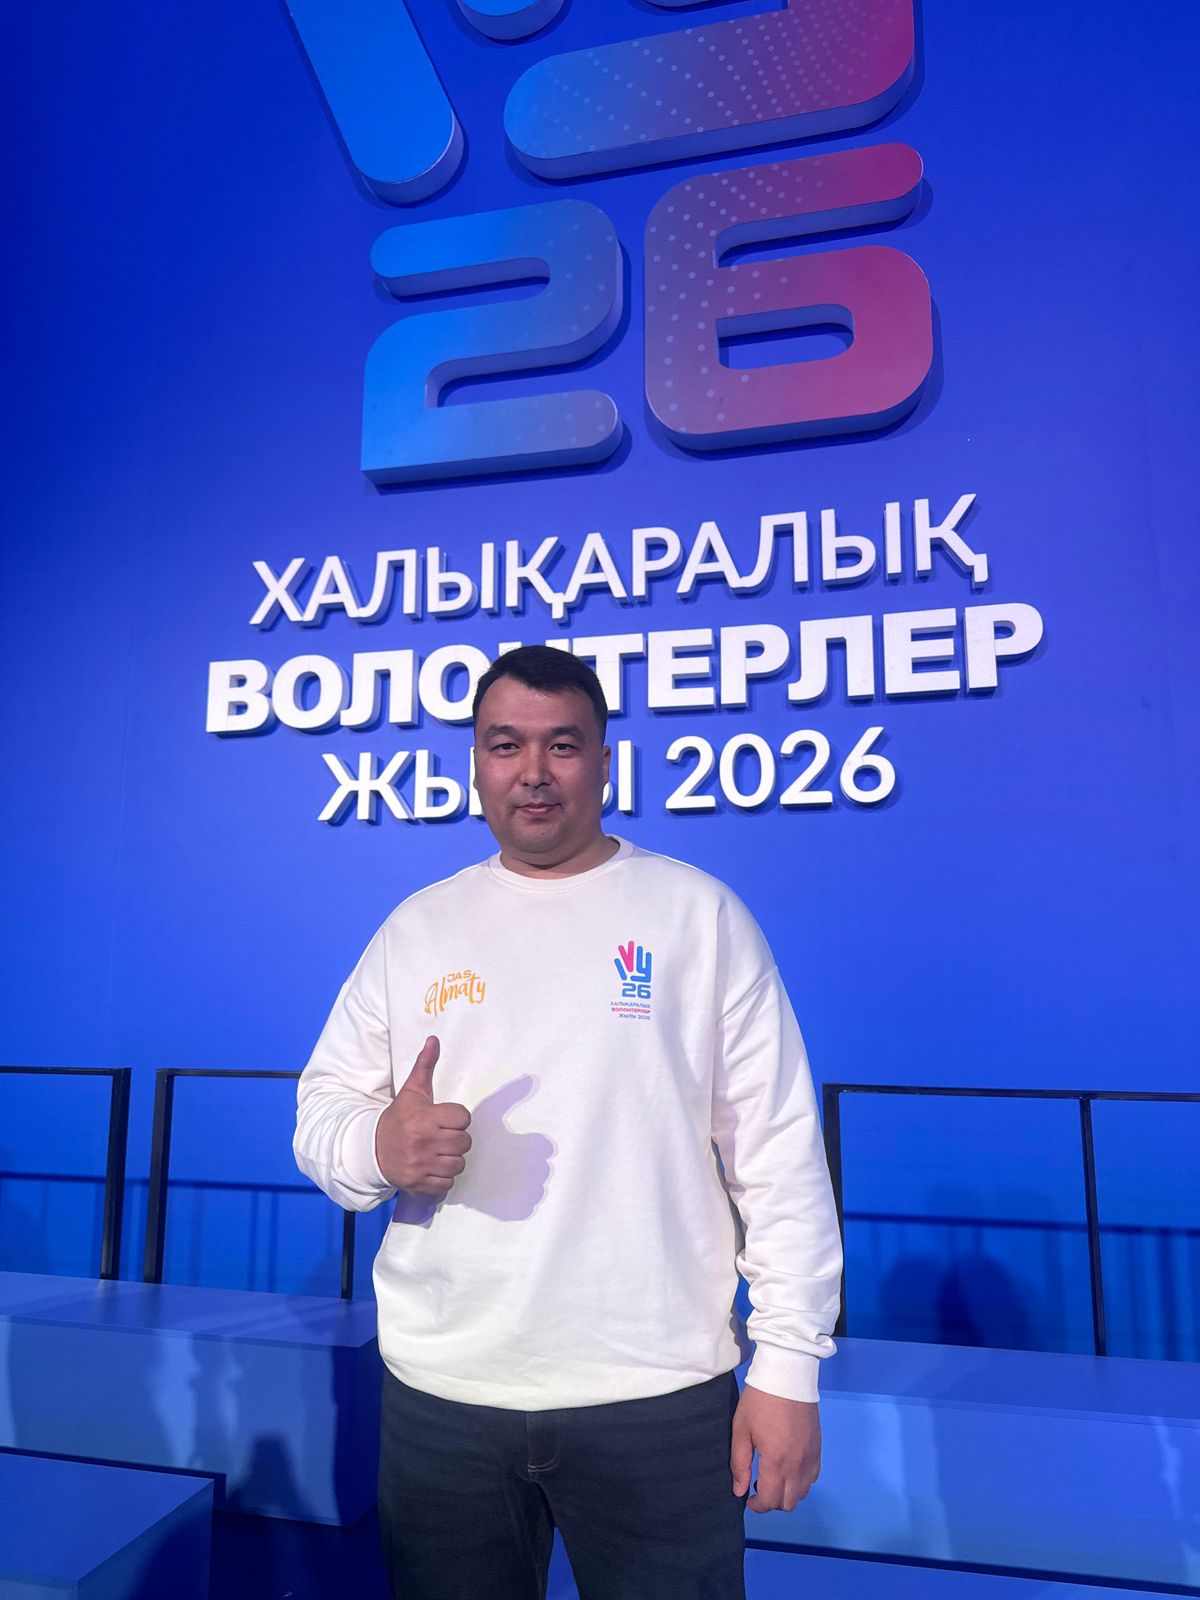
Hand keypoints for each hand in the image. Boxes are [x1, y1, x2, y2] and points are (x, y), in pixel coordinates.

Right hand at [375, 1036, 471, 1196]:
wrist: (372, 1150)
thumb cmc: (398, 1119)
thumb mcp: (411, 1092)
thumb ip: (424, 1066)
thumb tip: (434, 1040)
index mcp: (424, 1118)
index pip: (463, 1118)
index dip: (457, 1118)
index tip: (445, 1119)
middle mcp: (424, 1142)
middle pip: (464, 1142)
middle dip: (456, 1139)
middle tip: (442, 1136)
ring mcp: (422, 1165)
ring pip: (459, 1163)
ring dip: (452, 1159)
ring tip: (439, 1152)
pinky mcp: (419, 1183)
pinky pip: (448, 1183)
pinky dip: (444, 1177)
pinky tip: (433, 1167)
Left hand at [730, 1385, 820, 1512]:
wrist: (788, 1376)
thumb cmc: (759, 1401)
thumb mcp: (741, 1430)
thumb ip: (740, 1464)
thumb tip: (739, 1491)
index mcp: (776, 1462)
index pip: (770, 1501)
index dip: (757, 1506)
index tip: (748, 1498)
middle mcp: (797, 1466)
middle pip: (789, 1503)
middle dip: (772, 1501)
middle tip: (759, 1485)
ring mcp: (811, 1458)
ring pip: (803, 1493)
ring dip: (787, 1492)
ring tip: (773, 1475)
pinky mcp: (818, 1449)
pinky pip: (813, 1478)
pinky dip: (801, 1481)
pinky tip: (789, 1466)